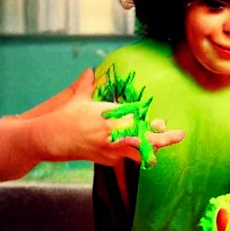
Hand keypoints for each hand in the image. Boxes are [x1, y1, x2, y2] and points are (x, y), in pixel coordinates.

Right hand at [32, 69, 184, 165]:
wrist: (50, 139)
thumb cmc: (65, 117)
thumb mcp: (78, 99)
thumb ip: (87, 85)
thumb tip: (88, 70)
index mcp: (113, 115)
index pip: (141, 119)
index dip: (153, 123)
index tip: (161, 123)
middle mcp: (116, 133)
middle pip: (146, 138)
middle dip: (165, 138)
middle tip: (180, 135)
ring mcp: (112, 149)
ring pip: (139, 153)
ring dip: (150, 150)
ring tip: (159, 149)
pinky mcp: (106, 160)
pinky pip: (122, 158)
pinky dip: (125, 154)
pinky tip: (124, 151)